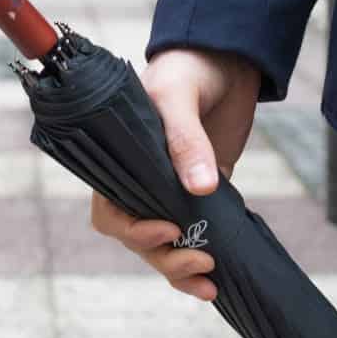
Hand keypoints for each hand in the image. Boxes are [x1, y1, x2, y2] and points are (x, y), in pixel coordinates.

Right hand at [90, 48, 259, 300]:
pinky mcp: (200, 195)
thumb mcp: (178, 95)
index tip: (167, 228)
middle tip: (201, 258)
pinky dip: (199, 258)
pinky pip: (193, 235)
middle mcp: (139, 179)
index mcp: (118, 158)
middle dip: (162, 256)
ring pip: (162, 245)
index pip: (109, 208)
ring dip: (179, 267)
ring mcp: (170, 190)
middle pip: (136, 236)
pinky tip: (215, 278)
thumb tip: (201, 188)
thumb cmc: (187, 67)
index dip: (131, 229)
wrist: (227, 58)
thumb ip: (185, 139)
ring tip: (209, 279)